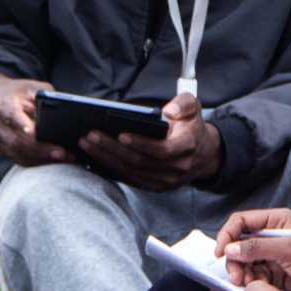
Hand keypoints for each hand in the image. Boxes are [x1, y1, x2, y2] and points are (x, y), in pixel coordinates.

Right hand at [0, 73, 70, 165]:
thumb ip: (45, 97)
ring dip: (43, 159)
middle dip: (41, 149)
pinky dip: (39, 162)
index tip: (35, 133)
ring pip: (20, 154)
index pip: (13, 118)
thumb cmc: (17, 92)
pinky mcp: (5, 150)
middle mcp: (0, 126)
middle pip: (18, 141)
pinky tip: (56, 160)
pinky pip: (22, 160)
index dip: (23, 127)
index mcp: (5, 106)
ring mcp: (1, 140)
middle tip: (62, 152)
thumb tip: (64, 111)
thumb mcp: (32, 87)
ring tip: (65, 157)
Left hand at [78, 92, 220, 190]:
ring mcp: (165, 181)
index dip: (141, 143)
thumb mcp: (194, 107)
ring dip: (106, 159)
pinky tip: (94, 159)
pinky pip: (130, 179)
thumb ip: (184, 103)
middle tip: (91, 136)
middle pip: (139, 162)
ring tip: (86, 144)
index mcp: (186, 147)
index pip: (162, 150)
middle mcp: (176, 168)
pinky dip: (111, 170)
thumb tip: (168, 110)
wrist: (203, 154)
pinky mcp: (155, 186)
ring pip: (131, 172)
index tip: (120, 134)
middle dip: (112, 149)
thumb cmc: (192, 127)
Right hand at [215, 208, 290, 290]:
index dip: (227, 235)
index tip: (220, 253)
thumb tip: (229, 250)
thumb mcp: (287, 249)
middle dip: (235, 260)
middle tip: (236, 277)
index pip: (241, 222)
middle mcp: (271, 234)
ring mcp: (272, 253)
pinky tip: (261, 286)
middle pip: (239, 243)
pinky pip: (254, 273)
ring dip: (243, 272)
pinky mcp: (274, 271)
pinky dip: (253, 280)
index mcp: (275, 220)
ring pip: (245, 260)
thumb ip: (257, 247)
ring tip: (249, 284)